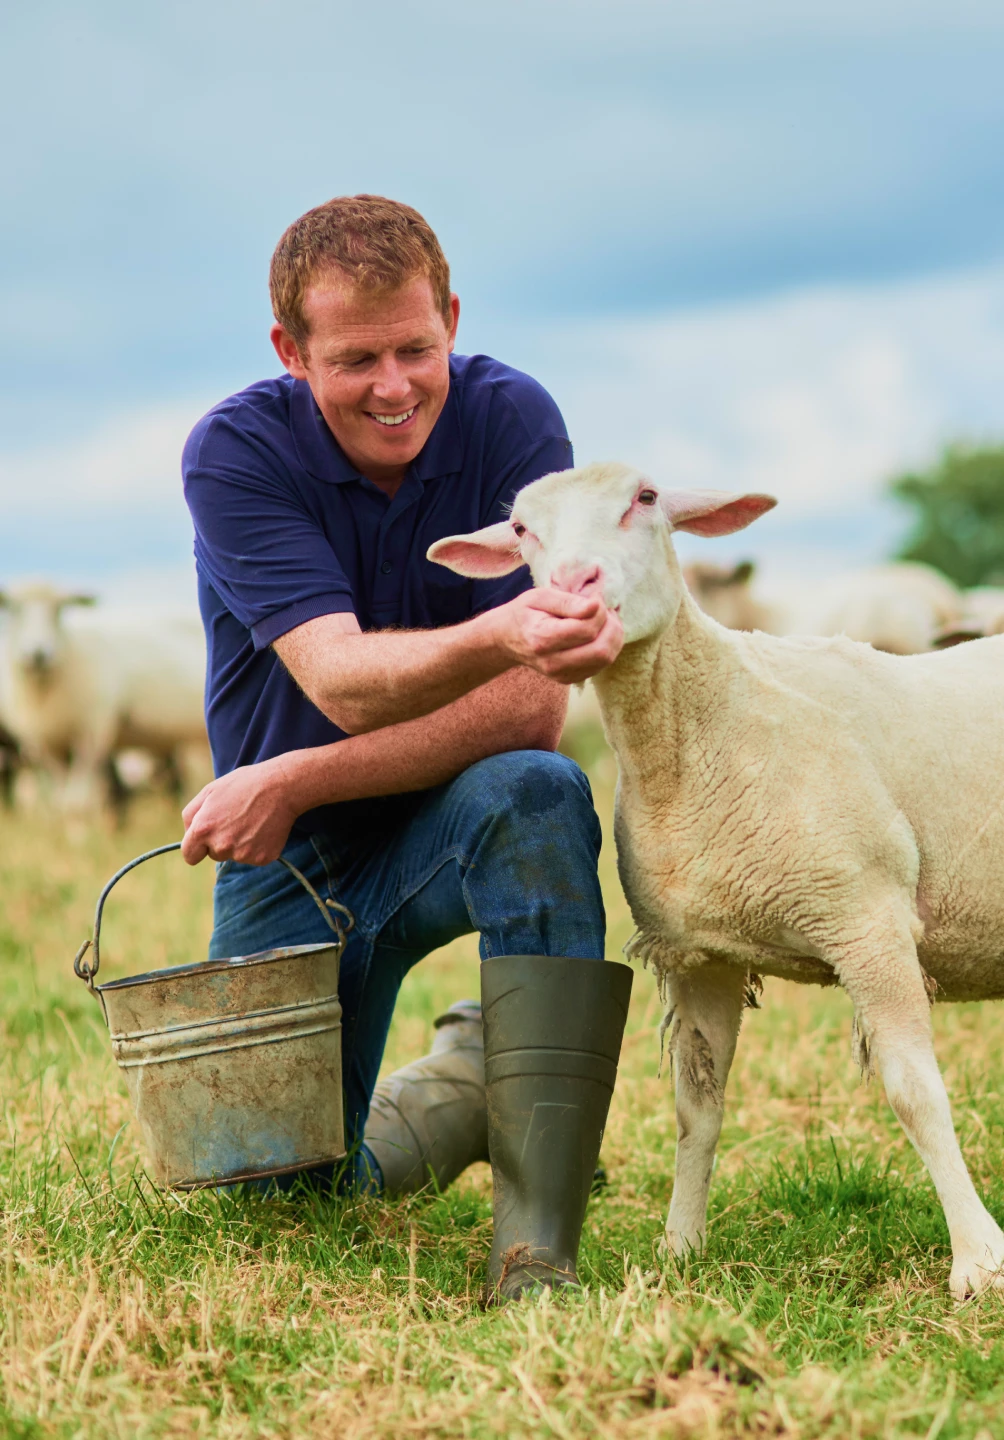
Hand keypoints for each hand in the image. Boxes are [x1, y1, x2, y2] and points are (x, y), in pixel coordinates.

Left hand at [181, 760, 297, 865]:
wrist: (281, 787)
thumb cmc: (244, 785)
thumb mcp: (210, 791)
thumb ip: (190, 815)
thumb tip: (188, 834)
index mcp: (203, 830)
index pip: (190, 856)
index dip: (196, 848)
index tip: (204, 843)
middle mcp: (221, 846)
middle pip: (214, 855)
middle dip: (221, 842)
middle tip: (237, 820)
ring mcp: (242, 854)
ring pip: (234, 856)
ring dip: (240, 844)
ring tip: (252, 821)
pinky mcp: (262, 858)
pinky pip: (253, 857)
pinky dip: (258, 846)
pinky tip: (263, 828)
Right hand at [491, 587, 623, 681]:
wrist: (508, 639)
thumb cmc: (525, 613)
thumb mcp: (540, 597)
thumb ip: (568, 602)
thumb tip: (596, 606)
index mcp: (542, 639)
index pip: (586, 629)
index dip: (599, 612)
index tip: (595, 600)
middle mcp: (552, 663)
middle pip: (601, 650)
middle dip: (612, 627)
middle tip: (606, 611)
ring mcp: (562, 675)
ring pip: (606, 659)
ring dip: (614, 637)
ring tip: (604, 620)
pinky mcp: (570, 679)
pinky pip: (601, 665)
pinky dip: (608, 647)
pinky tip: (598, 633)